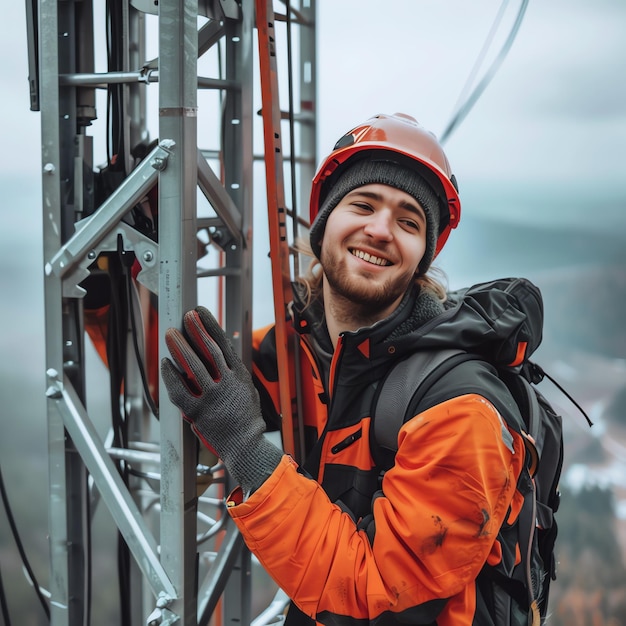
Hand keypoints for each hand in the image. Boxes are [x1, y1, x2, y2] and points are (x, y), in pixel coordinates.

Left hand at [161, 306, 282, 493]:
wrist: (246, 446)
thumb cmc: (247, 419)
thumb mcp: (247, 390)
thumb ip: (233, 373)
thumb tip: (222, 355)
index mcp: (240, 376)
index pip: (223, 344)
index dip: (210, 326)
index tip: (200, 313)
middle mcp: (227, 384)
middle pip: (208, 350)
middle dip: (195, 331)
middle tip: (184, 318)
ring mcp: (212, 398)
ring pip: (193, 366)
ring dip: (180, 347)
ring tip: (171, 334)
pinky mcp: (198, 412)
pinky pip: (180, 391)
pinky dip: (171, 376)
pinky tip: (165, 364)